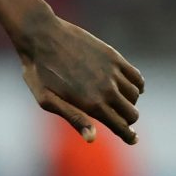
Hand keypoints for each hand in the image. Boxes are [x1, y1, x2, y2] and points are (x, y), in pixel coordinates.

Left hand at [14, 8, 142, 144]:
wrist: (41, 36)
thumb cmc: (38, 72)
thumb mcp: (47, 100)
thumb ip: (73, 119)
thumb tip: (93, 138)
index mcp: (91, 104)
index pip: (120, 126)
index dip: (129, 136)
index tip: (133, 140)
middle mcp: (107, 89)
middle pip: (132, 113)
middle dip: (128, 120)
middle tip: (120, 121)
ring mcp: (112, 71)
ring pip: (135, 95)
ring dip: (130, 102)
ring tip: (118, 103)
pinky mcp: (114, 56)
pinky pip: (136, 76)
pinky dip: (137, 85)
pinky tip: (129, 87)